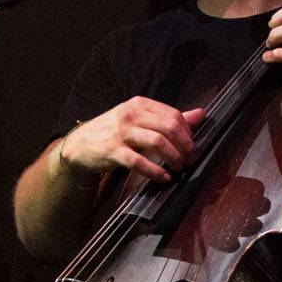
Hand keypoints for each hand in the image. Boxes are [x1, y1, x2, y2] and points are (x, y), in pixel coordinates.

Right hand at [58, 97, 205, 183]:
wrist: (80, 145)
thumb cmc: (114, 132)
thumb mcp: (139, 119)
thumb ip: (169, 118)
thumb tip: (201, 114)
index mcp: (139, 104)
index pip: (173, 115)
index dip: (187, 133)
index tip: (191, 146)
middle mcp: (131, 115)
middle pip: (169, 128)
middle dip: (184, 146)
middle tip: (189, 159)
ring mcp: (121, 132)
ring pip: (157, 142)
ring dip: (173, 158)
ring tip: (178, 168)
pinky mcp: (113, 151)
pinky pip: (140, 162)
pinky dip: (156, 172)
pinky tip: (164, 177)